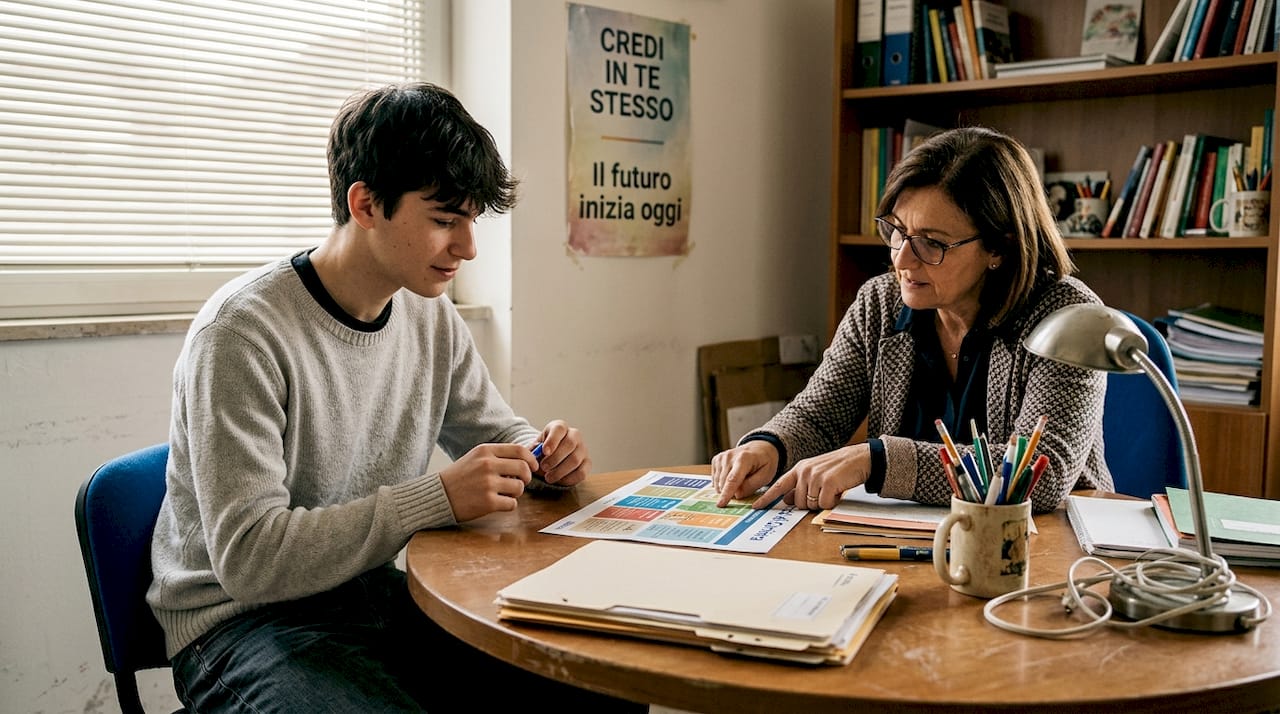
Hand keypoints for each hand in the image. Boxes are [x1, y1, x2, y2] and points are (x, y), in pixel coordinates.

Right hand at [438, 443, 535, 521]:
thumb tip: (525, 461)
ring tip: (503, 493)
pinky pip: (512, 504)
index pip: (519, 450)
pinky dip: (508, 505)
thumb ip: (497, 457)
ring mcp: (488, 483)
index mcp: (485, 451)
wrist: (438, 495)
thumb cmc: (459, 477)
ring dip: (516, 492)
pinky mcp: (488, 502)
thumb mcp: (475, 458)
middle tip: (520, 482)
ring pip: (519, 487)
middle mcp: (487, 465)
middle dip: (526, 477)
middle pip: (523, 468)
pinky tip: (496, 503)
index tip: (533, 467)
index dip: (531, 459)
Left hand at [533, 419, 589, 486]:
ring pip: (575, 460)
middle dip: (555, 458)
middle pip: (570, 444)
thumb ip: (533, 449)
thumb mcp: (536, 446)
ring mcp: (583, 449)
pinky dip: (569, 479)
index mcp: (560, 427)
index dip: (552, 440)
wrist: (553, 456)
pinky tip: (559, 481)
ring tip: (548, 477)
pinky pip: (582, 472)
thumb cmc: (543, 450)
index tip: (544, 451)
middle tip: (543, 467)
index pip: (559, 429)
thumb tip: (533, 454)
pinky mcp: (587, 463)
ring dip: (560, 471)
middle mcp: (575, 435)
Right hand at [710, 440, 778, 507]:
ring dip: (727, 488)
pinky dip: (723, 483)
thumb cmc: (764, 462)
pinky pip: (716, 479)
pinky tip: (732, 478)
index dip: (726, 493)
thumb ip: (752, 485)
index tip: (720, 504)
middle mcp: (729, 456)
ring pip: (718, 482)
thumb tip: (736, 495)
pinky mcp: (716, 460)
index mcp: (744, 459)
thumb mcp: (766, 475)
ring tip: (741, 480)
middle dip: (732, 492)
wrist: (759, 448)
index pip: (733, 479)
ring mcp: (721, 457)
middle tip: (745, 486)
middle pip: (724, 483)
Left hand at [754, 443, 871, 510]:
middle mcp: (805, 472)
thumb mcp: (816, 473)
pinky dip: (832, 502)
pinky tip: (838, 491)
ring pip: (811, 505)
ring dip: (822, 502)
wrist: (859, 458)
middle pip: (798, 502)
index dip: (767, 498)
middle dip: (811, 503)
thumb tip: (787, 499)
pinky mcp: (828, 483)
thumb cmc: (838, 468)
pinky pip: (824, 504)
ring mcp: (816, 477)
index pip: (779, 485)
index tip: (756, 506)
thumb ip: (800, 485)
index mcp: (800, 469)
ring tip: (832, 490)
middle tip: (824, 492)